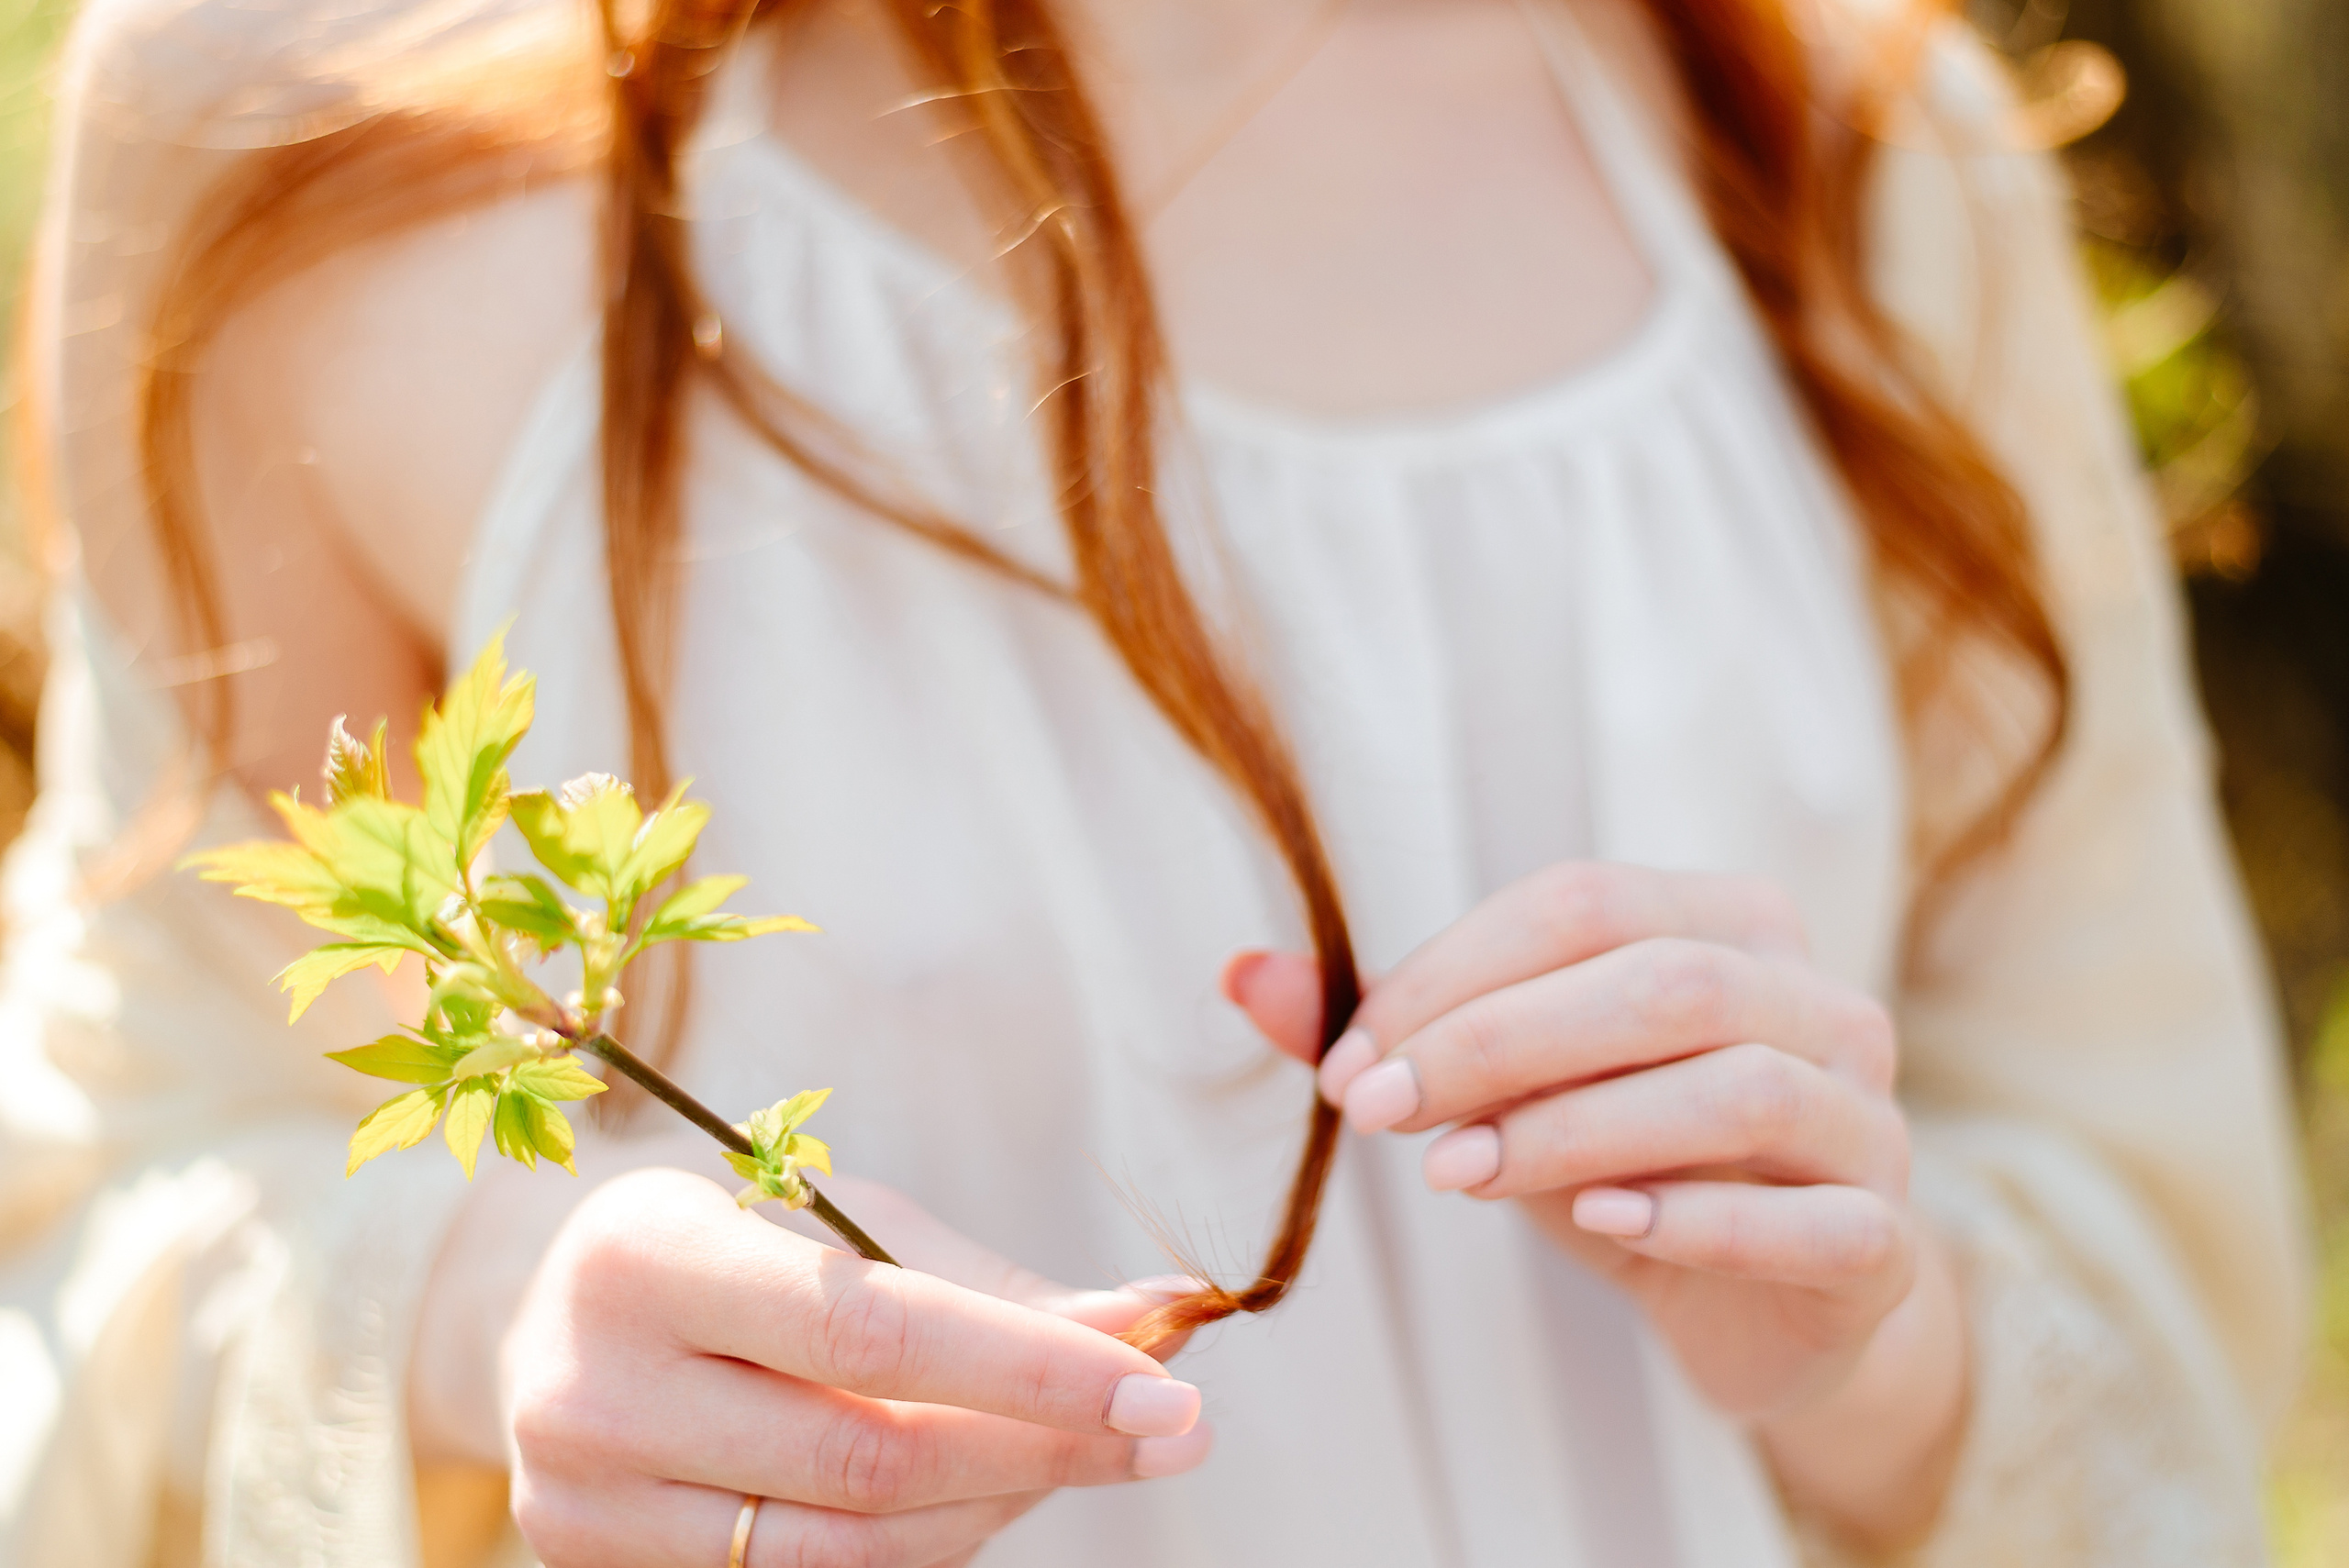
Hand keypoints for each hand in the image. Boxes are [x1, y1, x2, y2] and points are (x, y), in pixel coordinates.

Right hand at [498, 1168, 1210, 1566]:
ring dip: (1002, 1504)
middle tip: (1172, 1427)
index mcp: (646, 1255)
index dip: (1025, 1368)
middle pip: (869, 1459)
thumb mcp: (839, 1220)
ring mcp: (584, 1503)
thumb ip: (989, 1283)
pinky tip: (995, 1486)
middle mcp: (593, 1389)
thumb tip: (1164, 1316)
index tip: (1163, 1383)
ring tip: (1093, 1450)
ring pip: (850, 1546)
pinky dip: (927, 1539)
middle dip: (1045, 1446)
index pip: (868, 1331)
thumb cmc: (731, 1240)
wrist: (549, 1309)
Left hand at [1226, 862, 1964, 1544]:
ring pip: (1738, 1089)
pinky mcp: (1879, 1240)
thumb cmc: (1629, 1163)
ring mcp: (1866, 1120)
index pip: (1584, 904)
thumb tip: (1240, 975)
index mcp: (1729, 924)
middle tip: (1384, 1113)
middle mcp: (1819, 1003)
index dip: (1455, 973)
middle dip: (1501, 1041)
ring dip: (1576, 1128)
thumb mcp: (1506, 1091)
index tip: (1350, 1064)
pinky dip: (1696, 1217)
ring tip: (1457, 1176)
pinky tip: (1599, 1226)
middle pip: (1664, 982)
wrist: (1768, 1301)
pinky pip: (1807, 1218)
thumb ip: (1391, 1033)